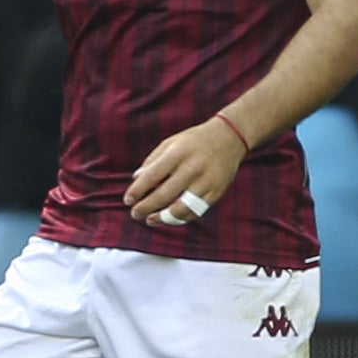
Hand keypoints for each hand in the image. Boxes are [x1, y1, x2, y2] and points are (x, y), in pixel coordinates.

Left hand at [126, 116, 247, 225]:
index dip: (137, 190)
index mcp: (178, 153)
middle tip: (135, 214)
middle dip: (146, 207)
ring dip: (163, 218)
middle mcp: (192, 168)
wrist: (230, 137)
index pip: (152, 175)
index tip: (127, 200)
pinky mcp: (216, 192)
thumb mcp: (171, 142)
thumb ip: (153, 160)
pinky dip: (181, 217)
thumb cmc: (194, 141)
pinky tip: (170, 217)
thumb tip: (136, 179)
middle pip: (164, 194)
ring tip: (150, 220)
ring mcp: (206, 181)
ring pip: (181, 208)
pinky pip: (196, 211)